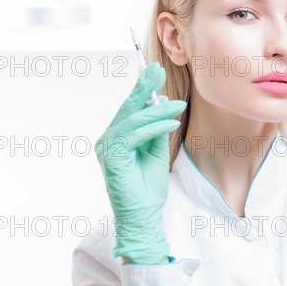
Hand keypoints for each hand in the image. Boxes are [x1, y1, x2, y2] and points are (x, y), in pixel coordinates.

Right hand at [95, 62, 186, 263]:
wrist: (143, 215)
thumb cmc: (148, 187)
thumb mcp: (156, 151)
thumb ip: (156, 129)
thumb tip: (161, 104)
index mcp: (116, 137)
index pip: (130, 109)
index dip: (142, 89)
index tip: (155, 72)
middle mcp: (107, 139)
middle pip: (128, 108)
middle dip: (144, 87)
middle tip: (158, 70)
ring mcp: (107, 147)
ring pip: (135, 119)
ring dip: (158, 111)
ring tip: (179, 105)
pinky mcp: (113, 156)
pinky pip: (136, 134)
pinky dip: (156, 127)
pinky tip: (172, 123)